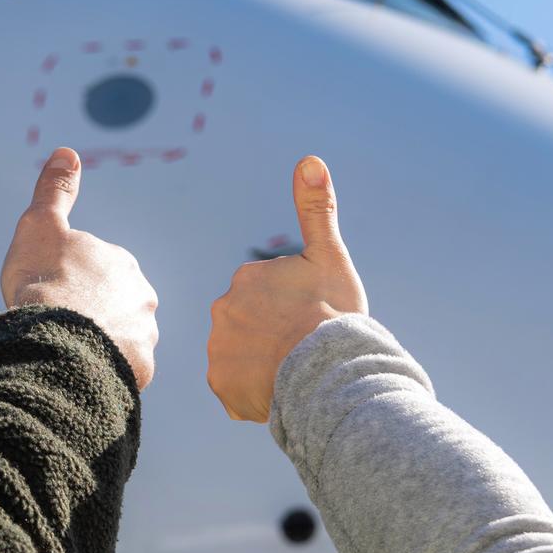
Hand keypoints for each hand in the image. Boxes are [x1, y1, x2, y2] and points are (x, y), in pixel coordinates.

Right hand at [1, 148, 158, 388]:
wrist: (58, 339)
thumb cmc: (43, 283)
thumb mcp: (40, 227)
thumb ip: (55, 192)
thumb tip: (67, 152)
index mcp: (121, 261)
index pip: (96, 273)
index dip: (68, 285)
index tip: (49, 296)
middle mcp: (143, 295)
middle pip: (114, 306)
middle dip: (92, 315)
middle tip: (59, 326)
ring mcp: (145, 334)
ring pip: (121, 339)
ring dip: (102, 345)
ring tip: (70, 353)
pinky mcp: (141, 368)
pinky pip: (123, 369)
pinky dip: (107, 371)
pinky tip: (82, 372)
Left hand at [207, 155, 366, 421]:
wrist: (329, 373)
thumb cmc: (333, 315)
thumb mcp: (329, 257)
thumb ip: (316, 209)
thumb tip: (308, 159)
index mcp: (247, 277)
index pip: (268, 296)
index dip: (294, 309)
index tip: (311, 319)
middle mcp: (223, 309)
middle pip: (252, 325)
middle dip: (274, 337)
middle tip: (303, 348)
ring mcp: (219, 349)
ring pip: (243, 357)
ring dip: (262, 365)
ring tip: (294, 372)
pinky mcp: (221, 385)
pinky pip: (235, 389)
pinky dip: (253, 393)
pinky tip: (280, 391)